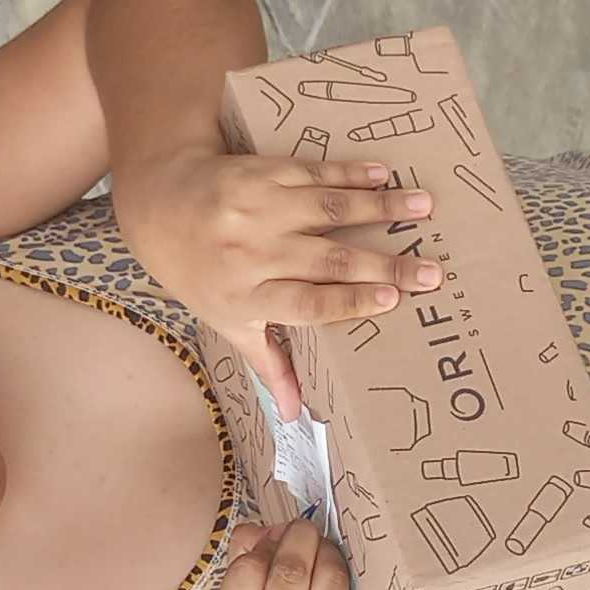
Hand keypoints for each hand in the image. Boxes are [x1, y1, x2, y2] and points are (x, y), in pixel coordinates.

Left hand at [110, 149, 439, 417]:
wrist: (159, 205)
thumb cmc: (199, 273)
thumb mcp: (226, 321)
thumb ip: (267, 363)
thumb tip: (292, 416)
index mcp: (246, 297)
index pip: (305, 303)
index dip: (349, 301)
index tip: (392, 299)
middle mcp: (252, 254)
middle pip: (325, 261)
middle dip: (383, 264)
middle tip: (430, 272)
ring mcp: (257, 210)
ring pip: (326, 210)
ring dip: (379, 208)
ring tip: (423, 208)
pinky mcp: (261, 174)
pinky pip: (312, 173)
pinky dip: (350, 173)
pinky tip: (384, 175)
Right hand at [207, 516, 360, 589]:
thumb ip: (239, 585)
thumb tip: (254, 530)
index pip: (244, 573)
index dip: (258, 545)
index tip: (265, 542)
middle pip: (287, 569)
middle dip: (294, 536)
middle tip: (297, 529)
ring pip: (321, 576)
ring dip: (320, 547)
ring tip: (315, 542)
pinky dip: (338, 569)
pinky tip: (331, 565)